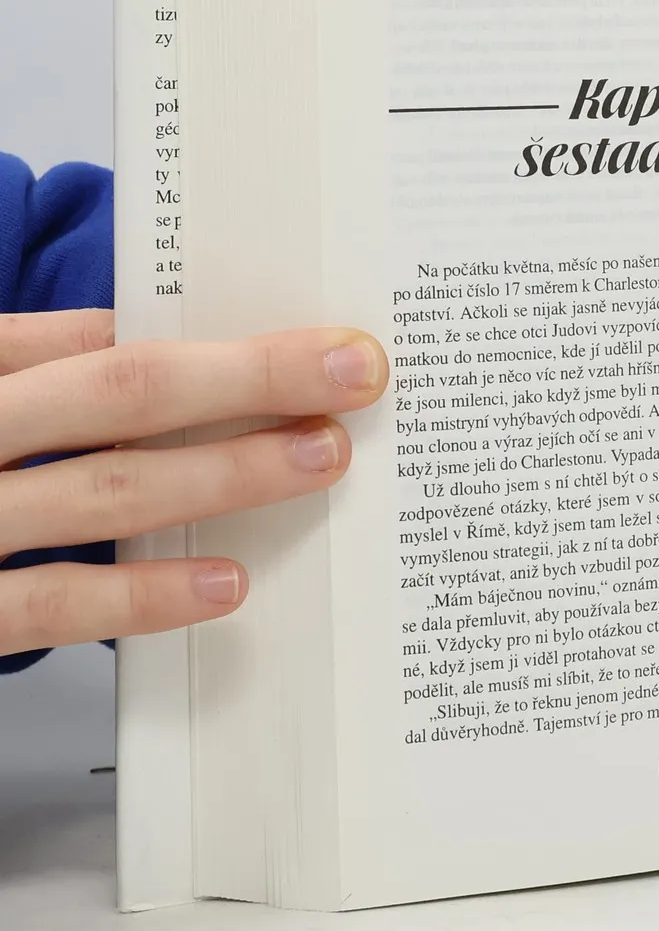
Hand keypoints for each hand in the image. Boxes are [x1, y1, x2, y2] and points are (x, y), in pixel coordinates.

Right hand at [0, 311, 385, 656]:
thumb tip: (123, 326)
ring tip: (322, 460)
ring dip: (225, 474)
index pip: (115, 348)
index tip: (328, 343)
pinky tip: (227, 584)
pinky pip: (55, 605)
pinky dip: (143, 595)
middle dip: (252, 380)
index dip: (225, 346)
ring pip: (108, 492)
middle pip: (124, 396)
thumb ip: (24, 356)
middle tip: (354, 376)